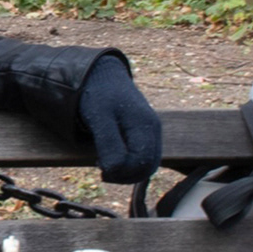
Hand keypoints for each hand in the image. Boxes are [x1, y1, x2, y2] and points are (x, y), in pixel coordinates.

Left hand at [77, 56, 161, 183]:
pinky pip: (144, 156)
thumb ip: (108, 144)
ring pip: (148, 164)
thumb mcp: (99, 118)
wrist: (101, 76)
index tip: (101, 169)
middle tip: (102, 172)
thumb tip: (114, 170)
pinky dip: (130, 164)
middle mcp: (154, 129)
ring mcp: (152, 131)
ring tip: (106, 166)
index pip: (142, 162)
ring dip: (128, 171)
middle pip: (148, 167)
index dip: (122, 172)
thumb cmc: (98, 95)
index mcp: (145, 125)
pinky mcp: (146, 133)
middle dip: (125, 175)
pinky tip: (113, 158)